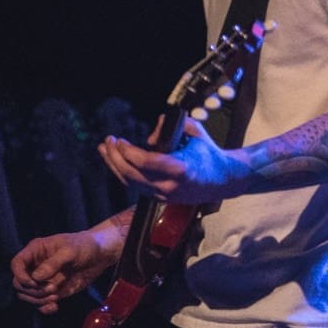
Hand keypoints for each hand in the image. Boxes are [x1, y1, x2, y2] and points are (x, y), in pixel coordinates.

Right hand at [10, 228, 120, 313]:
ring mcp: (43, 280)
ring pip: (28, 296)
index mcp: (35, 251)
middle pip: (19, 283)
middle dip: (32, 290)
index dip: (20, 275)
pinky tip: (55, 306)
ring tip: (56, 295)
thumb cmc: (84, 246)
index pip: (16, 264)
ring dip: (39, 300)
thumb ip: (53, 263)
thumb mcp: (69, 250)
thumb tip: (37, 277)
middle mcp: (35, 266)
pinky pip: (40, 304)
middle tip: (51, 288)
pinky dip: (45, 308)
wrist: (99, 256)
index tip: (33, 282)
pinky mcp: (52, 292)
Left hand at [98, 119, 254, 204]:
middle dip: (116, 158)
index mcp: (181, 169)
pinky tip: (115, 161)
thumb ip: (172, 128)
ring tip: (104, 149)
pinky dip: (123, 173)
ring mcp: (164, 195)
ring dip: (114, 166)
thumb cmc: (209, 154)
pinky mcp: (161, 199)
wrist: (223, 180)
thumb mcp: (195, 133)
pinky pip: (136, 187)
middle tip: (109, 141)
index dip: (129, 153)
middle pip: (133, 175)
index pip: (147, 163)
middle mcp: (170, 186)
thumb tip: (152, 132)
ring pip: (131, 183)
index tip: (120, 141)